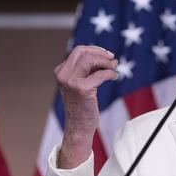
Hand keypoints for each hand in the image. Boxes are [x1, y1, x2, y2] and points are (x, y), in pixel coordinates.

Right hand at [54, 45, 117, 168]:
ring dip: (106, 62)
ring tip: (114, 68)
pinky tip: (114, 77)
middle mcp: (63, 75)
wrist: (79, 126)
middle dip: (101, 54)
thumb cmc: (82, 105)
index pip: (78, 51)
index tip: (108, 55)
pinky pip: (101, 74)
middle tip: (113, 60)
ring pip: (91, 60)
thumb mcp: (81, 84)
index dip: (95, 50)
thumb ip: (88, 70)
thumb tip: (108, 57)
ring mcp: (71, 81)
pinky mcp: (82, 89)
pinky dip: (110, 73)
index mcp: (61, 72)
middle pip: (83, 52)